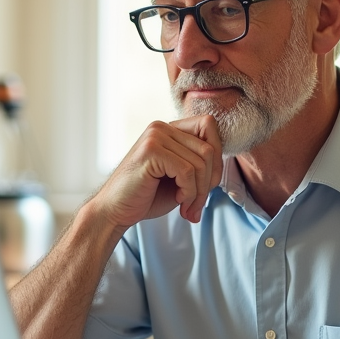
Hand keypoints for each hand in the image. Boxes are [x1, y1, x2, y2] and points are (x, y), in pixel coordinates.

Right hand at [91, 116, 222, 227]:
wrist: (115, 211)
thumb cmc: (146, 196)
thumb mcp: (180, 177)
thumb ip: (199, 164)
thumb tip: (224, 162)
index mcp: (168, 129)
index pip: (210, 127)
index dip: (215, 159)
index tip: (204, 186)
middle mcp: (161, 127)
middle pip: (209, 149)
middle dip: (209, 183)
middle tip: (196, 206)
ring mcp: (155, 136)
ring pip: (201, 162)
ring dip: (199, 192)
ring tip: (187, 207)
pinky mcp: (151, 150)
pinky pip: (188, 171)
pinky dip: (189, 192)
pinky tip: (177, 200)